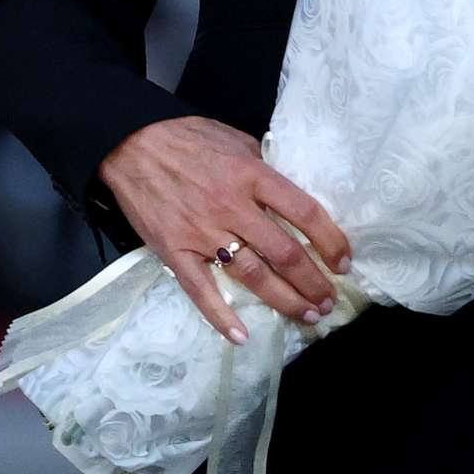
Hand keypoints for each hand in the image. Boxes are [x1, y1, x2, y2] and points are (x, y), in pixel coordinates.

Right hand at [98, 117, 353, 345]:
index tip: (343, 261)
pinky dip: (220, 316)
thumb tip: (286, 196)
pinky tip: (240, 336)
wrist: (130, 142)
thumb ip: (263, 168)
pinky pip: (200, 289)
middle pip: (284, 252)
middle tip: (328, 301)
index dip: (330, 240)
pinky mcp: (174, 250)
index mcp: (252, 175)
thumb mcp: (236, 139)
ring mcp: (202, 232)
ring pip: (252, 275)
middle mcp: (232, 206)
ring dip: (283, 300)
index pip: (304, 212)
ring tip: (306, 316)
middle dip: (312, 281)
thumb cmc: (187, 137)